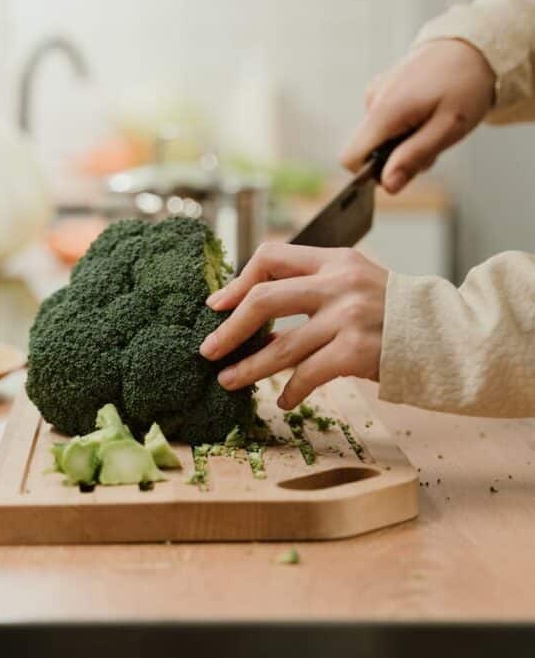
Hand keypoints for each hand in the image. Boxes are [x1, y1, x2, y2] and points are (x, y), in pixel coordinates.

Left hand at [199, 243, 387, 409]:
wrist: (449, 336)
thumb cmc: (397, 313)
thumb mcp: (358, 282)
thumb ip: (317, 287)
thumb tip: (256, 313)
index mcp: (335, 260)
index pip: (272, 256)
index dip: (238, 281)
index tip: (218, 305)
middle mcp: (338, 283)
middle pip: (263, 299)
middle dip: (228, 328)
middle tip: (208, 349)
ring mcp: (347, 317)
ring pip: (280, 346)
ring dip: (248, 367)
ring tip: (228, 380)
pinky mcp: (356, 351)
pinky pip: (307, 374)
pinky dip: (291, 391)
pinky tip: (284, 400)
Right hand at [341, 38, 494, 192]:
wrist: (472, 46)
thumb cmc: (465, 85)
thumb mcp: (447, 129)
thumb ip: (414, 157)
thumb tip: (387, 185)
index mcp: (385, 111)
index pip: (350, 158)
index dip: (371, 174)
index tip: (402, 170)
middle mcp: (373, 100)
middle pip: (368, 150)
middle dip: (397, 157)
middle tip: (432, 143)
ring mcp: (376, 92)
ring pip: (379, 136)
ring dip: (404, 141)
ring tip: (434, 124)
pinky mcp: (383, 88)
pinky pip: (384, 120)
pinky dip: (404, 125)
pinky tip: (426, 112)